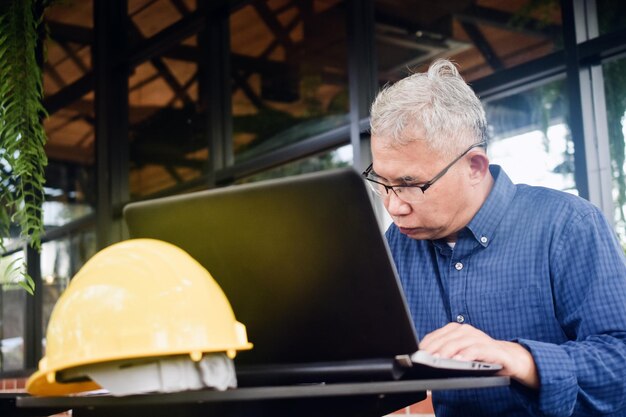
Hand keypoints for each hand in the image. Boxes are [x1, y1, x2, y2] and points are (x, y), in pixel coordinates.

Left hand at [419, 323, 538, 388]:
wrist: (509, 359)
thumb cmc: (480, 357)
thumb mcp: (460, 354)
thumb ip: (446, 354)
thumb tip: (427, 361)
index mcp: (457, 330)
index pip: (437, 335)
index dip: (426, 344)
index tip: (417, 354)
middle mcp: (467, 331)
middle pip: (447, 338)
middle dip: (434, 348)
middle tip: (425, 358)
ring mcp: (480, 338)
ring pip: (460, 342)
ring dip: (448, 350)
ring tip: (439, 359)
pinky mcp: (492, 348)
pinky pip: (478, 349)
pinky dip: (468, 354)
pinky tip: (460, 360)